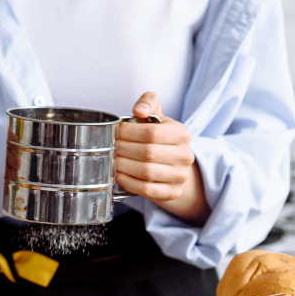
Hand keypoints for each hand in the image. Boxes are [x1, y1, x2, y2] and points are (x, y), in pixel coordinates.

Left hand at [114, 91, 209, 223]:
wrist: (174, 165)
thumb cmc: (159, 138)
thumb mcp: (157, 116)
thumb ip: (148, 103)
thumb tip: (139, 109)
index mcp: (181, 133)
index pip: (151, 133)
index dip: (128, 133)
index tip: (116, 132)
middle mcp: (185, 155)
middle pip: (147, 153)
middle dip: (123, 150)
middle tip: (110, 147)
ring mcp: (180, 176)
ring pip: (146, 172)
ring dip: (123, 166)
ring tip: (113, 160)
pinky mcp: (172, 192)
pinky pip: (146, 189)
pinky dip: (128, 182)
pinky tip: (119, 175)